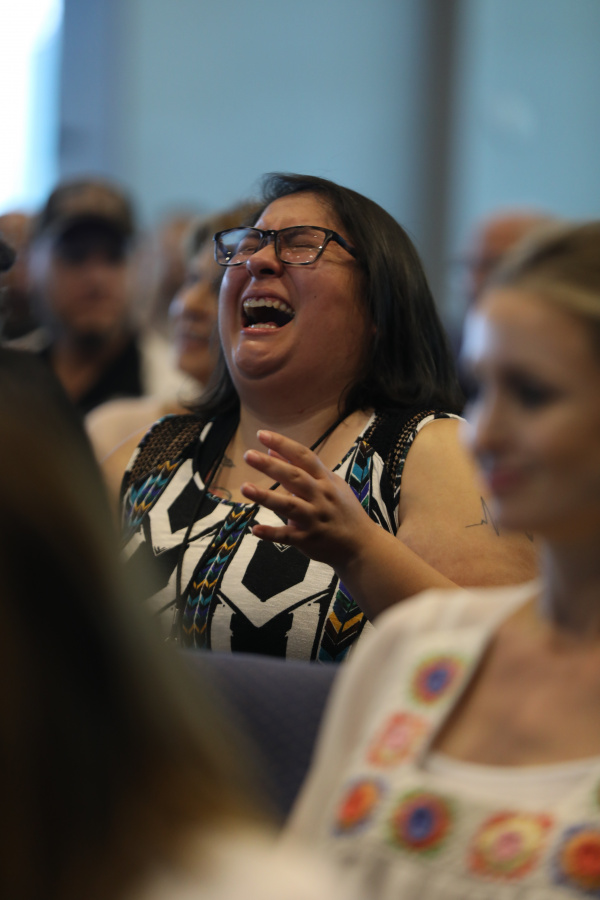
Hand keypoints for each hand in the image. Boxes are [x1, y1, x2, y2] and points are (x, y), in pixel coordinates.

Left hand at [240, 430, 376, 567]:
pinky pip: (287, 536)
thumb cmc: (342, 510)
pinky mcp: (308, 540)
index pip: (303, 456)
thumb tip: (272, 451)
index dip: (283, 444)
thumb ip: (302, 469)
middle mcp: (320, 496)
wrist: (362, 544)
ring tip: (245, 487)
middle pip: (294, 477)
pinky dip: (271, 533)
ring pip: (288, 506)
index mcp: (325, 480)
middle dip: (271, 466)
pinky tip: (255, 529)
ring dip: (266, 496)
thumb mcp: (329, 484)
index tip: (262, 434)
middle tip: (249, 455)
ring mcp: (314, 519)